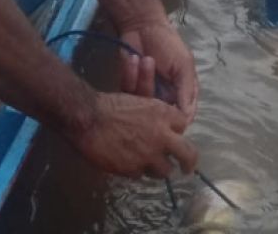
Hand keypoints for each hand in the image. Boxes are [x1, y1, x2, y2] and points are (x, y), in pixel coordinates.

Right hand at [73, 92, 197, 177]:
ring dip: (158, 169)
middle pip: (188, 154)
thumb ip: (155, 116)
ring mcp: (149, 155)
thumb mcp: (139, 102)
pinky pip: (141, 175)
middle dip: (189, 163)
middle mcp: (162, 135)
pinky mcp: (133, 169)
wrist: (88, 118)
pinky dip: (136, 171)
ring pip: (165, 171)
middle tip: (186, 169)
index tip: (173, 137)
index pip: (183, 125)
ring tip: (149, 166)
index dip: (177, 132)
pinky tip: (127, 163)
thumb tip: (162, 127)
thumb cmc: (110, 105)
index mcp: (163, 114)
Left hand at [119, 19, 198, 124]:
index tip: (170, 116)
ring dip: (144, 80)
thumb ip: (186, 91)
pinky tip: (134, 59)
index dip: (177, 119)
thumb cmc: (168, 43)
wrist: (142, 25)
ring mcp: (146, 93)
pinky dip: (130, 77)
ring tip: (146, 58)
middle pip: (161, 115)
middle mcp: (165, 97)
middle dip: (156, 100)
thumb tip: (187, 119)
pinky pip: (128, 94)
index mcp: (183, 92)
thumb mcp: (183, 65)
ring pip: (144, 105)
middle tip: (153, 83)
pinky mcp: (129, 88)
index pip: (183, 115)